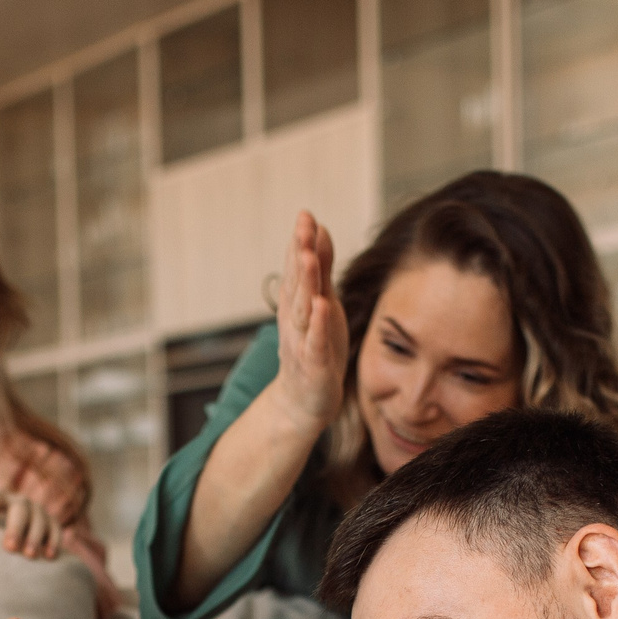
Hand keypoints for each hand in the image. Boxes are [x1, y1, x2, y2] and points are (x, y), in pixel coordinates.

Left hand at [0, 488, 63, 559]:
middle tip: (9, 548)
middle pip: (20, 509)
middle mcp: (19, 501)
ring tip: (29, 556)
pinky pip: (56, 529)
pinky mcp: (52, 523)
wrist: (15, 533)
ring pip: (39, 519)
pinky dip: (54, 541)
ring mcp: (37, 511)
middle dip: (15, 528)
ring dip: (34, 537)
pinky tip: (49, 556)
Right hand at [273, 210, 346, 429]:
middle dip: (299, 254)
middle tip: (302, 227)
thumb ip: (322, 267)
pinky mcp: (314, 367)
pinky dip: (317, 326)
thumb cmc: (315, 349)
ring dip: (305, 283)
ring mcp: (303, 343)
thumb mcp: (321, 302)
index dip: (300, 242)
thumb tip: (319, 228)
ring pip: (303, 310)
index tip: (305, 215)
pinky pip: (315, 344)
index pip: (297, 269)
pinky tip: (321, 307)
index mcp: (297, 304)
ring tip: (308, 257)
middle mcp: (295, 320)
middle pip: (298, 283)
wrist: (301, 403)